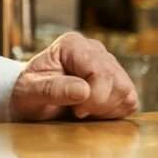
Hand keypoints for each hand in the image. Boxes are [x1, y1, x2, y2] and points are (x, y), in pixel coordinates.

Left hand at [10, 32, 138, 121]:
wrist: (31, 100)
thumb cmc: (27, 93)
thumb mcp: (30, 93)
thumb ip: (52, 89)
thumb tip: (84, 90)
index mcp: (72, 45)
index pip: (100, 72)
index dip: (93, 97)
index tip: (75, 109)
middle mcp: (94, 49)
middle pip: (118, 83)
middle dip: (99, 105)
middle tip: (77, 111)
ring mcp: (108, 64)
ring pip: (127, 92)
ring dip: (107, 109)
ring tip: (83, 110)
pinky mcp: (116, 81)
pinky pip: (130, 101)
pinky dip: (114, 112)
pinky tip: (93, 111)